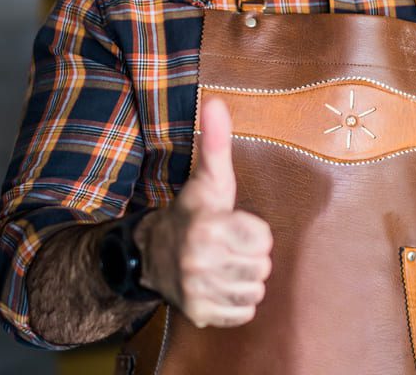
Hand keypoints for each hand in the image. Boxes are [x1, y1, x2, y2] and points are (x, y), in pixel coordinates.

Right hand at [139, 98, 272, 327]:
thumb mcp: (209, 178)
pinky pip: (244, 313)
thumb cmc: (193, 212)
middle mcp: (199, 262)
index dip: (255, 231)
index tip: (235, 224)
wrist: (151, 254)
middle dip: (251, 256)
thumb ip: (216, 141)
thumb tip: (216, 101)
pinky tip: (220, 284)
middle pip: (262, 267)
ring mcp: (197, 291)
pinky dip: (236, 302)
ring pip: (255, 291)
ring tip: (225, 264)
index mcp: (208, 227)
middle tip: (229, 246)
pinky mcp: (199, 314)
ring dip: (245, 280)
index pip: (264, 239)